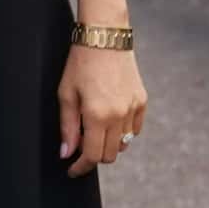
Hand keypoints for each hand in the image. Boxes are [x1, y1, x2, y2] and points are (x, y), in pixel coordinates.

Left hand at [59, 42, 143, 167]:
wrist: (105, 37)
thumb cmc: (80, 64)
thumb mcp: (66, 95)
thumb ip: (67, 128)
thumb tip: (67, 154)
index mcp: (97, 115)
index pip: (93, 156)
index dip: (81, 167)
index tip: (72, 170)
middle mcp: (119, 115)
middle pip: (110, 155)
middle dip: (94, 157)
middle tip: (80, 147)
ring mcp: (134, 109)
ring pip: (123, 144)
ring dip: (108, 144)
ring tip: (94, 129)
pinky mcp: (142, 101)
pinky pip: (134, 129)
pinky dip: (122, 132)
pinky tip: (109, 120)